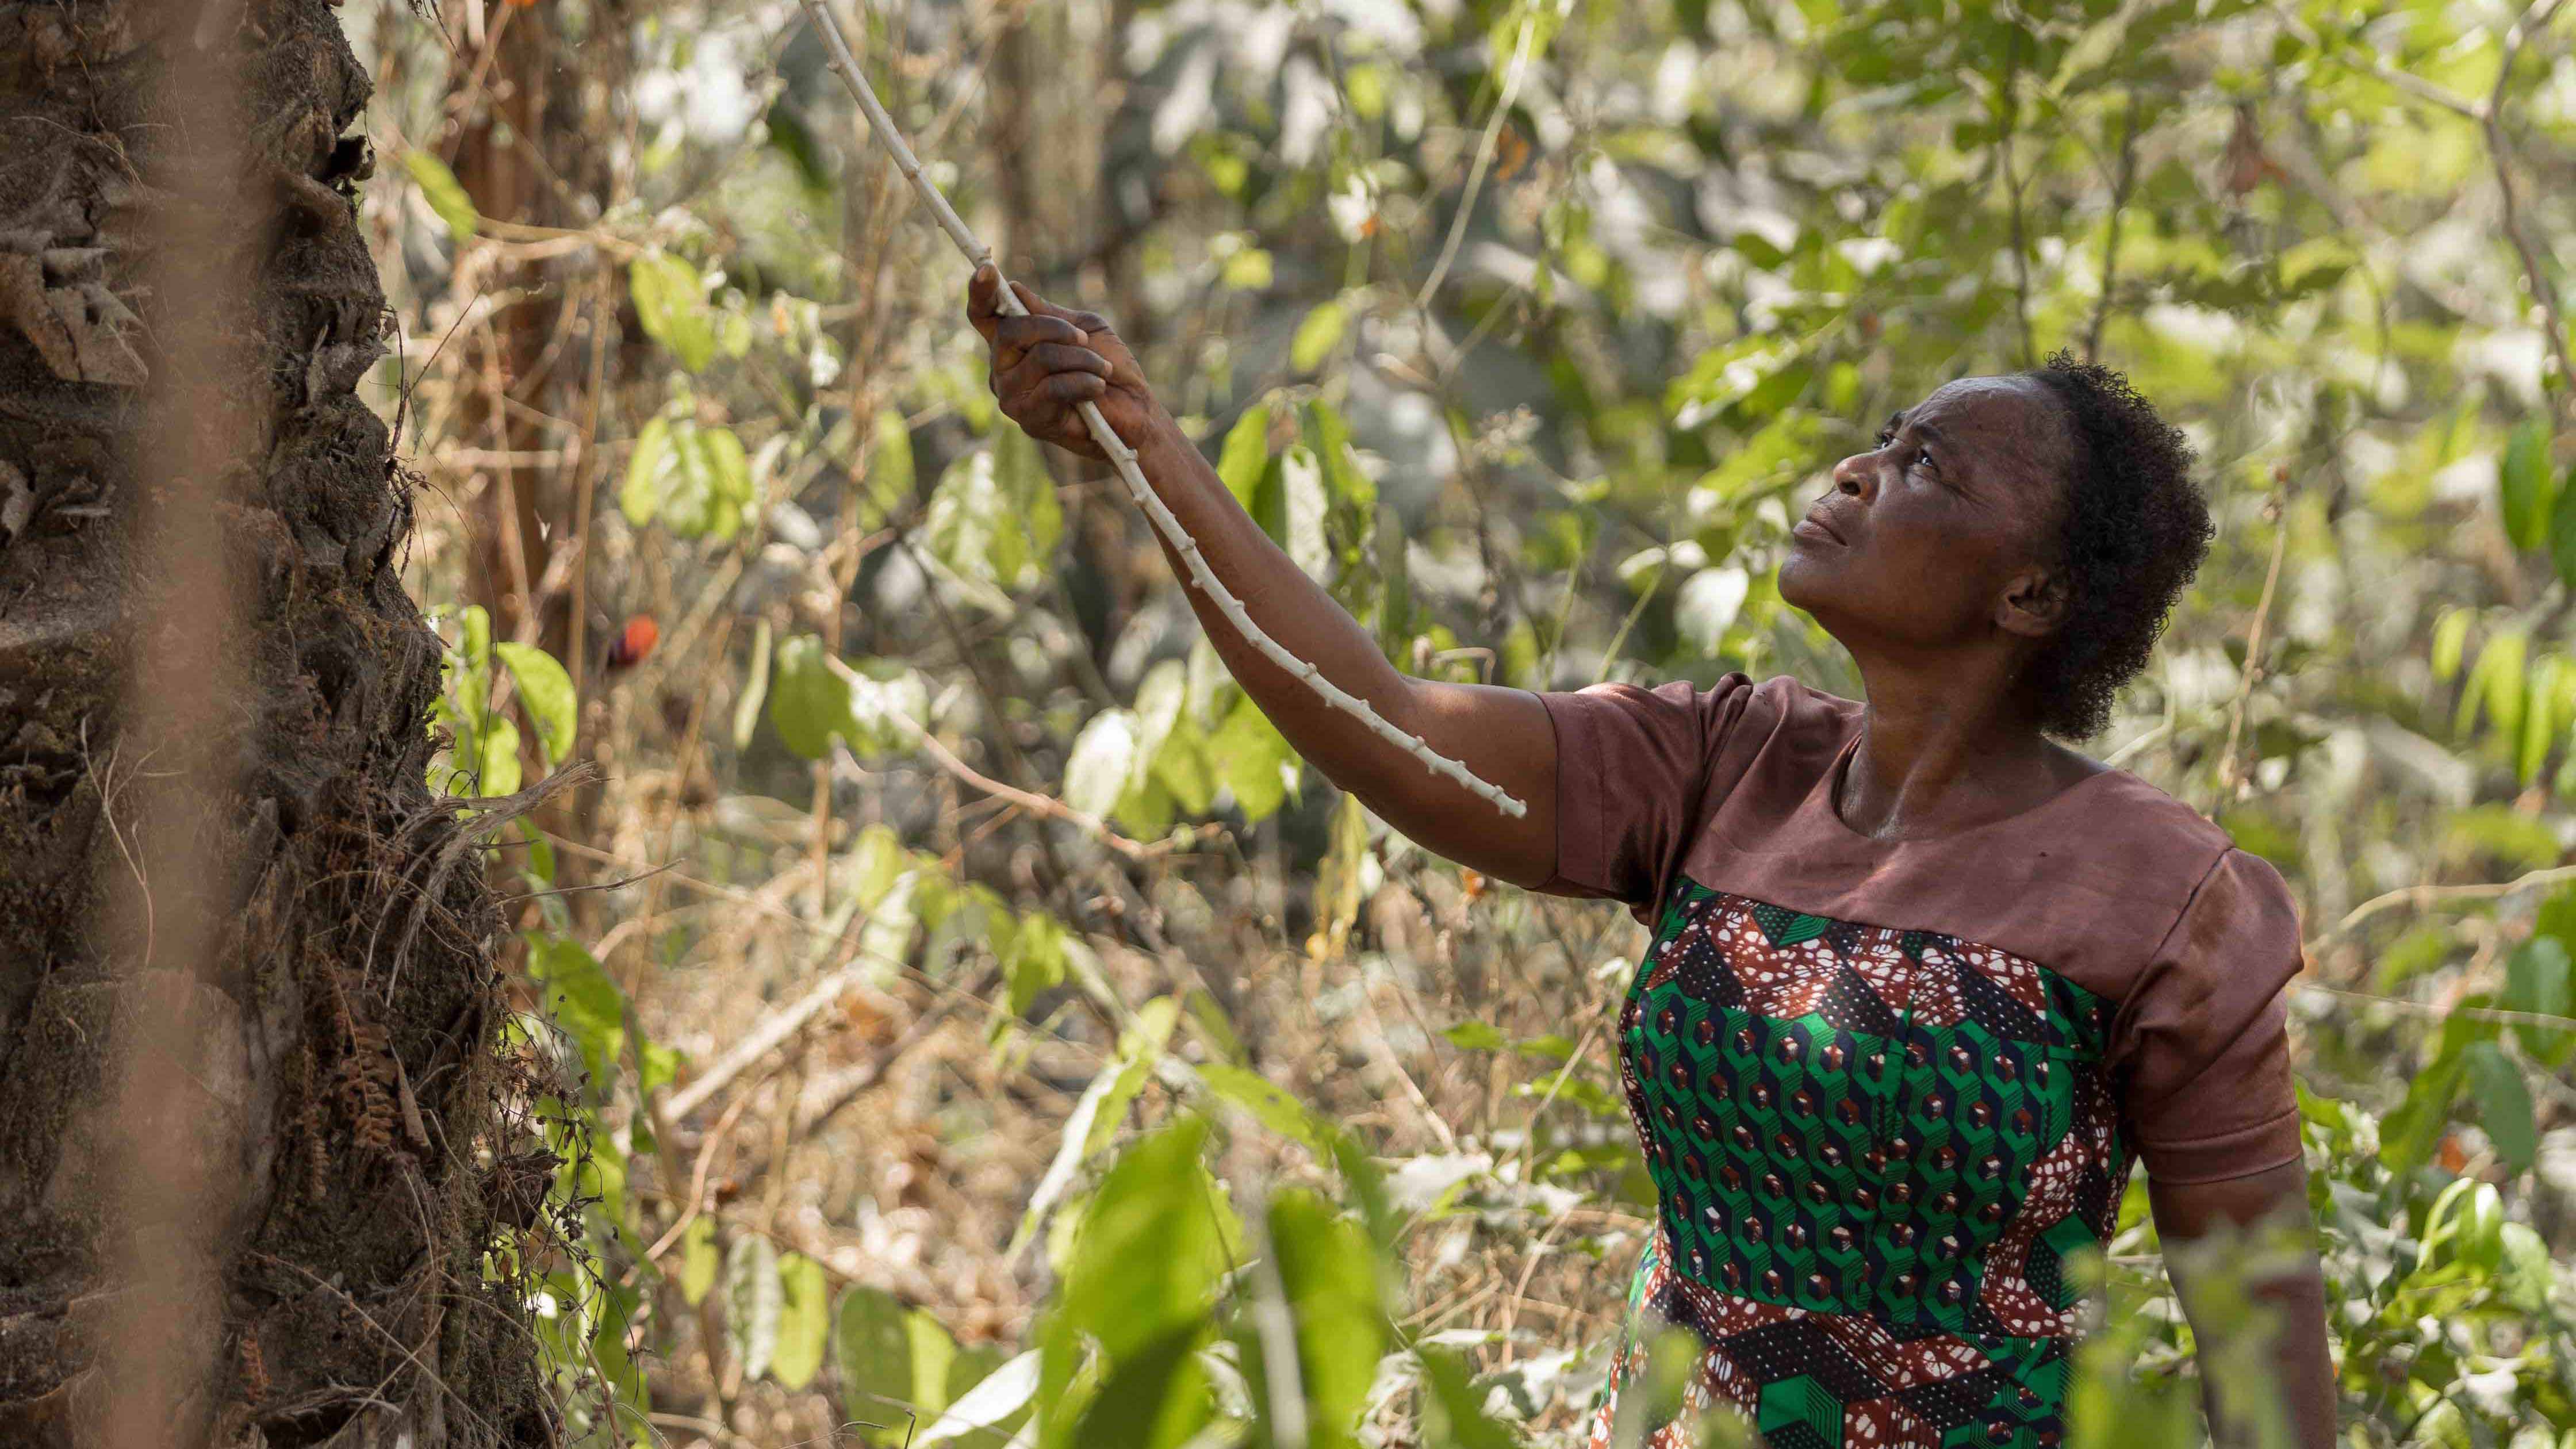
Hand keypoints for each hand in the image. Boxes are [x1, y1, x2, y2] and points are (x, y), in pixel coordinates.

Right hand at [966, 265, 1161, 462]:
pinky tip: (1097, 388)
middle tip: (1084, 339)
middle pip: (1009, 332)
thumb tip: (1012, 288)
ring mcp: (1012, 395)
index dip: (980, 292)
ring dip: (1080, 359)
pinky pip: (1052, 387)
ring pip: (1039, 358)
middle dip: (1054, 329)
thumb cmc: (1109, 368)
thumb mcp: (1083, 328)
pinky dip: (1083, 382)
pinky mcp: (1029, 418)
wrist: (1134, 411)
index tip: (988, 270)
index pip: (984, 315)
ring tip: (1101, 369)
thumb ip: (1048, 313)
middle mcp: (1003, 368)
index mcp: (1014, 343)